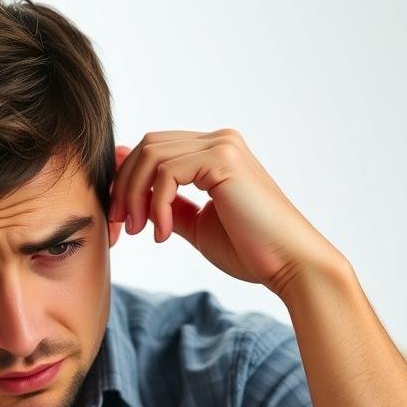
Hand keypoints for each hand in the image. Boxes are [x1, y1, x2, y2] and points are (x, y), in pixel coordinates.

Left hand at [108, 129, 349, 296]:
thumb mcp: (194, 224)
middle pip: (147, 147)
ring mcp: (222, 146)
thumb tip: (127, 185)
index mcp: (213, 152)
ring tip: (139, 232)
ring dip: (134, 197)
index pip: (153, 149)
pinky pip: (167, 173)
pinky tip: (163, 235)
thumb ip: (165, 202)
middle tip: (119, 228)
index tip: (116, 217)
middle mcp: (218, 141)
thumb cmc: (249, 250)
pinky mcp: (223, 159)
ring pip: (151, 156)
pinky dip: (156, 205)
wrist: (290, 266)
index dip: (125, 179)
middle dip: (123, 187)